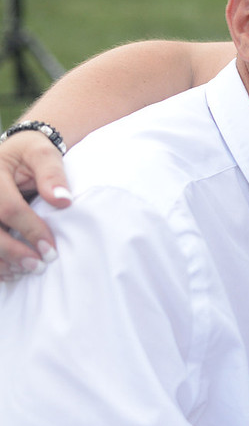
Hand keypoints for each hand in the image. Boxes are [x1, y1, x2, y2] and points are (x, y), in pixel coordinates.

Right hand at [0, 132, 71, 279]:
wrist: (14, 152)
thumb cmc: (31, 153)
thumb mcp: (43, 153)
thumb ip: (52, 174)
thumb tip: (63, 201)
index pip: (8, 208)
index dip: (30, 230)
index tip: (51, 249)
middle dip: (12, 252)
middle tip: (38, 266)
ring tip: (22, 273)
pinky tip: (8, 272)